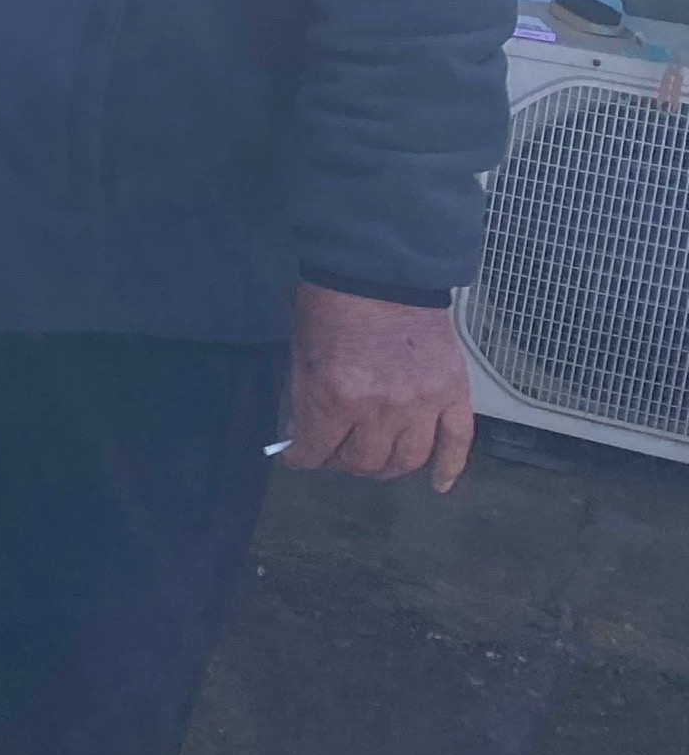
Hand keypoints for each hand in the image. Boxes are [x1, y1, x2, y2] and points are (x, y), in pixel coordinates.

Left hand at [280, 284, 476, 491]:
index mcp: (337, 395)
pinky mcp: (454, 393)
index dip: (301, 459)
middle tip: (334, 453)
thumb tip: (301, 437)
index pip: (316, 451)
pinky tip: (437, 485)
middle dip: (341, 462)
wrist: (381, 270)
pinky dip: (450, 469)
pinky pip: (458, 443)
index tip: (297, 458)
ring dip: (386, 467)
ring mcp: (423, 404)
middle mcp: (382, 409)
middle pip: (363, 461)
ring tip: (373, 461)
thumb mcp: (301, 352)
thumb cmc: (331, 304)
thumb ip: (303, 400)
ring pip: (407, 460)